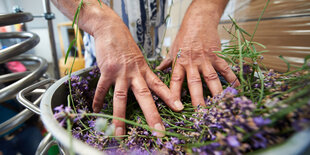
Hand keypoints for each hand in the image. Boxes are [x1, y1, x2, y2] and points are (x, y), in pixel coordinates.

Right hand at [92, 19, 183, 136]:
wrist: (112, 29)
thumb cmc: (126, 45)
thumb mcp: (140, 58)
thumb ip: (144, 72)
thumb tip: (152, 84)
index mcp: (145, 71)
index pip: (160, 86)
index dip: (170, 97)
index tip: (180, 108)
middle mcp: (135, 73)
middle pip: (145, 96)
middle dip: (152, 115)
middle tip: (158, 130)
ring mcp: (121, 73)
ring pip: (122, 98)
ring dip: (120, 117)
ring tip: (120, 133)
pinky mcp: (107, 70)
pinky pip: (102, 89)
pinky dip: (98, 100)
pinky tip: (96, 110)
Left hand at [157, 0, 239, 106]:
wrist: (199, 21)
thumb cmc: (185, 35)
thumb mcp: (173, 48)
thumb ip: (167, 61)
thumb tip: (159, 69)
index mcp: (180, 62)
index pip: (175, 81)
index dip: (175, 94)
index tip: (176, 107)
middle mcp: (192, 63)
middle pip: (194, 83)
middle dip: (197, 98)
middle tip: (200, 111)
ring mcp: (206, 60)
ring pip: (211, 78)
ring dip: (216, 91)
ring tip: (219, 104)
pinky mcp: (217, 56)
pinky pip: (225, 68)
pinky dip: (232, 78)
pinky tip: (236, 88)